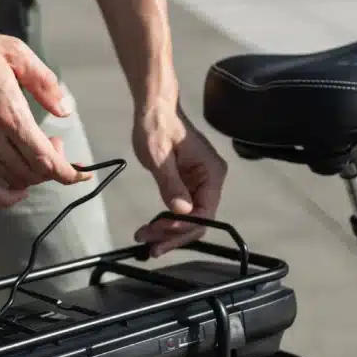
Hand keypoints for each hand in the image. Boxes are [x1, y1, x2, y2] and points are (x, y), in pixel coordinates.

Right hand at [0, 23, 90, 207]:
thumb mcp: (13, 52)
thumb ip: (44, 82)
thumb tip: (65, 111)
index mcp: (10, 113)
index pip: (47, 159)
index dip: (70, 173)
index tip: (82, 174)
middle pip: (35, 172)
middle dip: (54, 166)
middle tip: (52, 145)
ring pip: (15, 181)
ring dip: (33, 175)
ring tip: (33, 153)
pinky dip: (5, 197)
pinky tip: (17, 190)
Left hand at [132, 100, 227, 256]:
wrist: (154, 109)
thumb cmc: (157, 126)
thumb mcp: (159, 156)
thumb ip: (171, 184)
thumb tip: (182, 212)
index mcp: (211, 173)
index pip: (205, 213)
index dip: (183, 228)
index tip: (160, 234)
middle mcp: (210, 180)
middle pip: (198, 220)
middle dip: (174, 236)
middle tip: (150, 247)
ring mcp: (199, 183)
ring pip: (188, 219)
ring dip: (167, 232)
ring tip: (145, 240)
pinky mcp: (187, 184)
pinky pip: (180, 210)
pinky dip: (166, 221)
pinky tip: (151, 229)